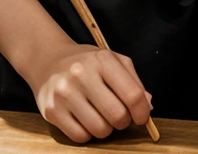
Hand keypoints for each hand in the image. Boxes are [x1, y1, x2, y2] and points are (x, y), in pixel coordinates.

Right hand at [27, 41, 152, 142]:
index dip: (142, 112)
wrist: (49, 61)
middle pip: (117, 115)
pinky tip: (85, 119)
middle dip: (124, 121)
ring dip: (106, 129)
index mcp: (103, 60)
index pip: (132, 95)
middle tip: (120, 116)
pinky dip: (88, 133)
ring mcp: (65, 94)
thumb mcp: (113, 61)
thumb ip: (133, 81)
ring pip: (100, 130)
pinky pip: (80, 137)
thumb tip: (148, 105)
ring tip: (101, 115)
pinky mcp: (52, 111)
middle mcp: (82, 75)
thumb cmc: (87, 63)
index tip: (142, 117)